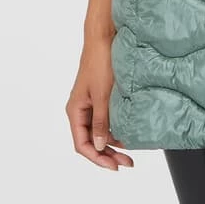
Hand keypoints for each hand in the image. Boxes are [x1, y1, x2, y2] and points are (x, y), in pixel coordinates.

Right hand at [65, 36, 133, 169]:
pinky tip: (127, 132)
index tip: (114, 166)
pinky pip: (105, 119)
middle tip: (127, 163)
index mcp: (75, 110)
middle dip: (107, 154)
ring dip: (112, 142)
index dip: (97, 158)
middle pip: (91, 141)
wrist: (104, 37)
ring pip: (99, 131)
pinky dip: (115, 128)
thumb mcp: (102, 95)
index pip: (82, 144)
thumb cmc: (100, 63)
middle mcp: (80, 109)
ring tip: (129, 152)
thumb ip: (100, 121)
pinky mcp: (100, 96)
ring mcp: (90, 103)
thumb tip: (98, 146)